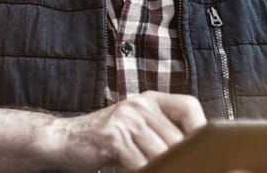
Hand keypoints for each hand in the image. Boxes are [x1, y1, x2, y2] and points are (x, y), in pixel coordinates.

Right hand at [46, 91, 206, 171]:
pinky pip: (140, 163)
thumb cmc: (106, 139)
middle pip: (176, 138)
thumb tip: (195, 153)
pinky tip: (131, 170)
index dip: (200, 129)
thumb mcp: (136, 127)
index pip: (189, 107)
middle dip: (179, 160)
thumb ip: (161, 132)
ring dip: (158, 168)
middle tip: (176, 169)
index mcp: (150, 100)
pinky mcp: (114, 138)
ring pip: (161, 154)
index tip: (203, 150)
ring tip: (150, 168)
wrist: (64, 140)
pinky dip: (140, 171)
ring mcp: (126, 120)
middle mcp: (140, 105)